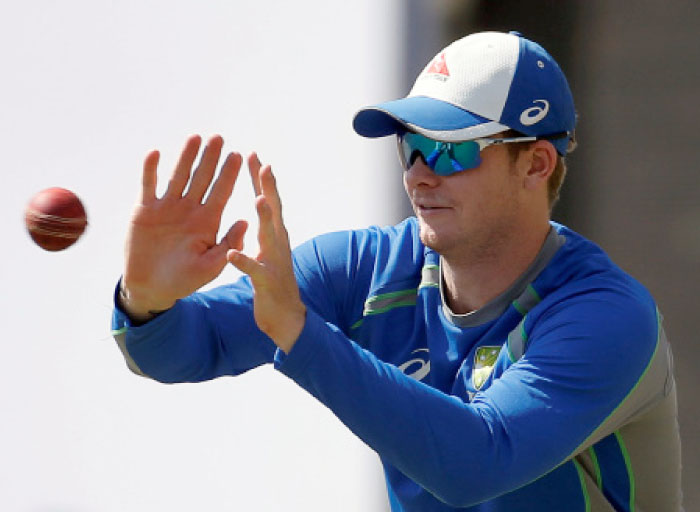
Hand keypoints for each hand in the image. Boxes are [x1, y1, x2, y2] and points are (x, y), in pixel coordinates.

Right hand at [121, 135, 246, 320]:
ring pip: (178, 176)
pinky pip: (148, 186)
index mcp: (207, 221)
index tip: (238, 155)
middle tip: (219, 137)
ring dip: (185, 157)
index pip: (221, 192)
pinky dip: (150, 170)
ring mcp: (167, 207)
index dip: (229, 174)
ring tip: (195, 137)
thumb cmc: (184, 279)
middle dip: (210, 158)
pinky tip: (156, 154)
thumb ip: (227, 245)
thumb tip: (246, 222)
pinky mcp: (145, 210)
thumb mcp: (210, 266)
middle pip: (202, 178)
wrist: (152, 288)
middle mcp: (189, 209)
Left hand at [226, 154, 305, 352]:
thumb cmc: (274, 280)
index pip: (267, 200)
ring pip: (269, 236)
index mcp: (274, 234)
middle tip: (264, 166)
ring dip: (265, 218)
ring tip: (258, 200)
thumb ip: (266, 226)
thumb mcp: (270, 249)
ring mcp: (274, 261)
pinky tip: (233, 255)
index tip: (254, 155)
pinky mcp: (266, 281)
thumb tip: (264, 199)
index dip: (261, 179)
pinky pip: (253, 270)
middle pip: (273, 210)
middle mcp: (277, 243)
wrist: (285, 316)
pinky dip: (244, 261)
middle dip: (268, 188)